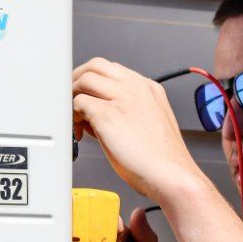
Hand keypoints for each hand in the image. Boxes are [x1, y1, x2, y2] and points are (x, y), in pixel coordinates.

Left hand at [73, 58, 201, 202]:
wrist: (172, 175)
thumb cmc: (162, 161)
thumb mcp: (149, 126)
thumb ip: (125, 114)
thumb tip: (96, 116)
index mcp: (149, 90)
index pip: (113, 70)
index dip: (95, 82)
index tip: (87, 95)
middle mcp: (136, 88)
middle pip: (96, 65)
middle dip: (78, 80)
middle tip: (71, 100)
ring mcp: (122, 98)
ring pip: (85, 79)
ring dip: (73, 95)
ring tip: (74, 118)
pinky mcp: (108, 114)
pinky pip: (79, 102)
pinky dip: (73, 115)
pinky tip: (78, 131)